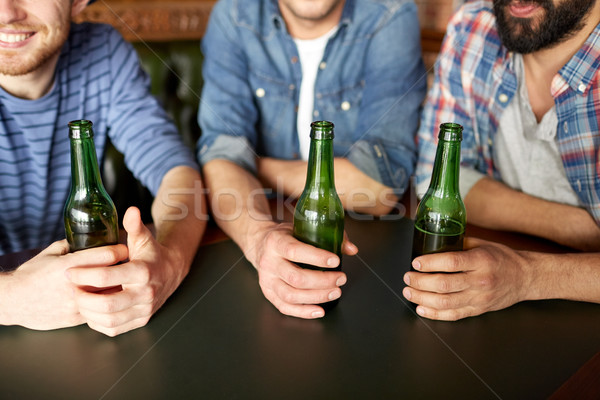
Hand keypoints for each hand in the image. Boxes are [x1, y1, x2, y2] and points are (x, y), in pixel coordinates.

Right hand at [2, 240, 127, 330]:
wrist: (13, 302)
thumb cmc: (31, 275)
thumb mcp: (50, 253)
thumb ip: (71, 244)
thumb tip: (88, 237)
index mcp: (69, 266)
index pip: (107, 255)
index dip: (120, 250)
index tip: (124, 248)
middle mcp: (75, 285)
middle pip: (113, 275)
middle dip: (123, 268)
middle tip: (129, 264)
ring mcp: (77, 303)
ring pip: (110, 294)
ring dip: (118, 286)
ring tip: (124, 280)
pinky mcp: (77, 317)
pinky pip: (101, 309)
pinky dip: (107, 301)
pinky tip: (110, 295)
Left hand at [67, 207, 187, 335]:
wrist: (172, 272)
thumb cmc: (151, 254)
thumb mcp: (143, 238)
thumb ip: (134, 225)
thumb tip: (131, 210)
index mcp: (143, 272)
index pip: (107, 276)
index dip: (84, 274)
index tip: (70, 272)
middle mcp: (146, 294)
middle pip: (107, 304)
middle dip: (83, 298)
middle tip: (72, 289)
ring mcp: (145, 309)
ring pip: (109, 320)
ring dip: (89, 312)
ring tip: (80, 300)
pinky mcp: (142, 320)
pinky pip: (114, 329)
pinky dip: (98, 323)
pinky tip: (92, 311)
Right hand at [248, 222, 357, 318]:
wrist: (259, 245)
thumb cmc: (284, 237)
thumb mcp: (301, 228)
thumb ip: (327, 235)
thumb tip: (352, 249)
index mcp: (276, 242)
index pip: (294, 251)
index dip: (316, 257)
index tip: (335, 260)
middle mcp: (269, 262)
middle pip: (295, 278)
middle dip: (322, 281)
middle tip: (340, 278)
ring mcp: (267, 280)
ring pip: (291, 295)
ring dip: (317, 297)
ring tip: (335, 292)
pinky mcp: (268, 293)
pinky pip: (285, 307)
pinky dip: (304, 312)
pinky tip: (319, 310)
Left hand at [402, 238, 528, 320]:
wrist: (525, 278)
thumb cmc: (502, 258)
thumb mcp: (483, 244)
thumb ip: (459, 244)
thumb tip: (433, 242)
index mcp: (481, 261)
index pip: (451, 262)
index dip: (430, 263)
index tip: (416, 262)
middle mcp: (480, 281)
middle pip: (444, 284)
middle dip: (420, 281)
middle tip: (408, 277)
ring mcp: (479, 298)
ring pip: (446, 302)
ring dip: (422, 298)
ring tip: (409, 292)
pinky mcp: (478, 310)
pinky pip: (453, 315)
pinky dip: (434, 313)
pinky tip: (421, 308)